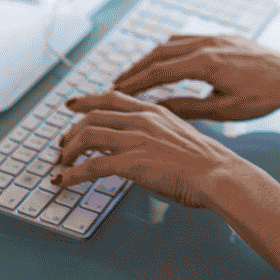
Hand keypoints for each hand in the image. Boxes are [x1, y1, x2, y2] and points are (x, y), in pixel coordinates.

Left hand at [54, 90, 253, 208]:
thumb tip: (140, 145)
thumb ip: (156, 134)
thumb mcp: (179, 135)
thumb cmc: (205, 162)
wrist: (217, 173)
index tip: (72, 104)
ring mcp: (136, 139)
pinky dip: (72, 174)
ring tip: (61, 164)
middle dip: (72, 130)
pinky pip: (92, 166)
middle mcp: (142, 120)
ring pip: (88, 136)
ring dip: (69, 151)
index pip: (112, 98)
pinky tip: (63, 181)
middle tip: (62, 145)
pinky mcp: (132, 162)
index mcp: (154, 111)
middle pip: (93, 116)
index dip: (87, 100)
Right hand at [112, 34, 279, 121]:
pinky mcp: (223, 36)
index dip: (135, 82)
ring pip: (173, 42)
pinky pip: (189, 38)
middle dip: (136, 68)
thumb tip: (157, 109)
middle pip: (160, 52)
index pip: (160, 70)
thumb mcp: (225, 110)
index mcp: (207, 62)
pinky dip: (170, 48)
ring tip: (135, 73)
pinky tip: (165, 59)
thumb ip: (188, 107)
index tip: (116, 91)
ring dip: (151, 57)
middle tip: (116, 83)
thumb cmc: (264, 97)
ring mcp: (216, 37)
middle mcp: (208, 43)